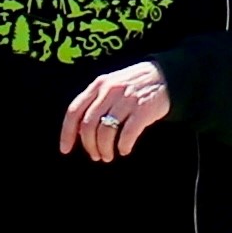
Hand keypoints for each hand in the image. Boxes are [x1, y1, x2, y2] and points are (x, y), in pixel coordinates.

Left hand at [60, 63, 175, 160]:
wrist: (166, 76)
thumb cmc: (134, 85)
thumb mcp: (111, 85)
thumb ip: (95, 102)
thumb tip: (80, 131)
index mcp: (98, 85)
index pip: (74, 111)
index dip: (67, 133)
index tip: (65, 149)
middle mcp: (109, 91)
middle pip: (89, 125)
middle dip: (89, 145)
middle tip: (96, 156)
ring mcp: (126, 100)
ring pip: (106, 131)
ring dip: (105, 149)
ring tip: (108, 156)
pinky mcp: (142, 110)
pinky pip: (127, 133)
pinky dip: (123, 146)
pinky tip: (124, 150)